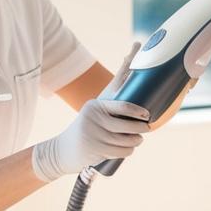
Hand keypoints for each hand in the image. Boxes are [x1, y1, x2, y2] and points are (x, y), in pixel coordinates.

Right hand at [31, 43, 149, 179]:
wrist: (62, 149)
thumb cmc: (86, 126)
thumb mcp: (94, 111)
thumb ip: (113, 98)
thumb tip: (133, 59)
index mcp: (96, 106)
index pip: (123, 106)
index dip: (138, 111)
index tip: (147, 115)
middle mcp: (94, 119)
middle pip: (126, 125)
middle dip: (141, 128)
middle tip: (147, 128)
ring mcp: (94, 136)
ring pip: (125, 141)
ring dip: (136, 141)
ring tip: (139, 139)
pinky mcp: (95, 151)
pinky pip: (119, 152)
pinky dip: (127, 151)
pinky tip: (129, 149)